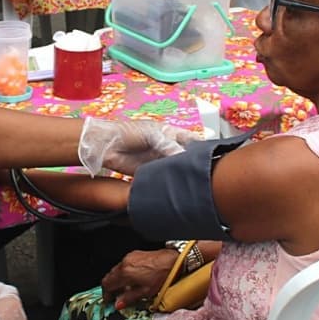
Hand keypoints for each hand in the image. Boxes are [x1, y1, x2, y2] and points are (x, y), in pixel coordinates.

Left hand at [79, 119, 198, 175]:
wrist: (106, 145)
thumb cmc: (126, 132)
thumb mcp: (153, 135)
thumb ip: (170, 146)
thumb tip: (184, 158)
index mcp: (170, 133)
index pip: (191, 139)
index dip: (201, 146)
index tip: (212, 155)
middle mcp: (167, 147)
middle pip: (186, 156)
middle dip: (193, 163)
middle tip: (203, 173)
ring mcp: (159, 160)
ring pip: (176, 169)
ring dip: (181, 174)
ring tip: (191, 182)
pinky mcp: (151, 173)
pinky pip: (164, 179)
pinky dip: (170, 183)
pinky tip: (176, 187)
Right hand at [101, 249, 180, 309]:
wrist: (172, 261)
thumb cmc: (161, 275)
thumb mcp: (145, 292)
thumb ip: (129, 298)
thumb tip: (118, 304)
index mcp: (125, 273)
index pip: (107, 284)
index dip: (106, 294)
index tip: (109, 300)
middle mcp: (124, 263)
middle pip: (109, 276)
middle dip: (110, 287)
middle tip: (115, 296)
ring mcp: (129, 257)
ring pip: (115, 270)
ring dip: (116, 280)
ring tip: (124, 289)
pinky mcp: (134, 254)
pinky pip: (123, 265)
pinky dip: (123, 273)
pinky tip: (131, 279)